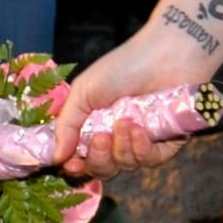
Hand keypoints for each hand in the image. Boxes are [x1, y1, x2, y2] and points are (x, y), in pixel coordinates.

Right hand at [53, 24, 214, 180]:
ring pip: (125, 166)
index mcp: (96, 125)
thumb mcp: (84, 91)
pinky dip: (142, 150)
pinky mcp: (167, 141)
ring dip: (121, 148)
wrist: (165, 53)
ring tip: (124, 122)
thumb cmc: (123, 66)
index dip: (76, 167)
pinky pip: (151, 161)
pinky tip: (140, 130)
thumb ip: (67, 126)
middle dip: (98, 159)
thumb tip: (55, 158)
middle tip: (100, 137)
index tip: (71, 165)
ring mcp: (143, 140)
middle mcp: (118, 137)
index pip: (82, 158)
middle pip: (103, 169)